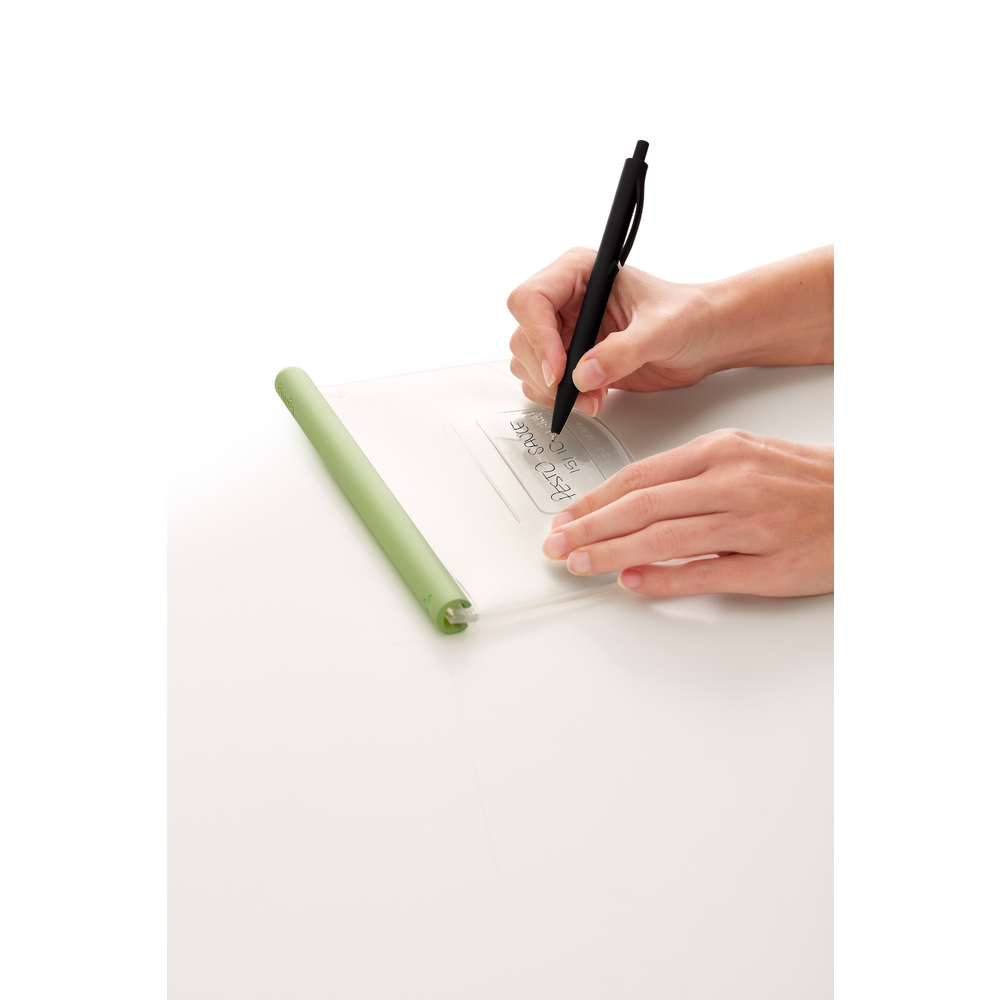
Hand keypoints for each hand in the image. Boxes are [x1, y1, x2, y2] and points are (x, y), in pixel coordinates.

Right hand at [506, 246, 834, 417]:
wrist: (707, 338)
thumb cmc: (691, 316)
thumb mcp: (661, 330)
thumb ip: (622, 351)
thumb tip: (583, 375)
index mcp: (579, 273)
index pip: (530, 300)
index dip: (539, 338)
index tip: (559, 372)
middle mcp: (565, 300)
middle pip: (524, 337)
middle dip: (547, 373)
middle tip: (577, 394)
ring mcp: (565, 331)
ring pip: (528, 363)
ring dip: (553, 390)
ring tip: (593, 398)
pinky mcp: (572, 359)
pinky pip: (544, 383)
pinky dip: (563, 399)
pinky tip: (593, 399)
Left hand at [541, 429, 833, 596]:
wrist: (864, 505)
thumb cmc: (808, 482)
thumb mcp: (746, 457)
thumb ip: (690, 478)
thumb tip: (634, 505)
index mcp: (721, 451)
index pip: (639, 476)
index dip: (594, 500)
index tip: (566, 516)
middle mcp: (731, 482)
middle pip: (640, 507)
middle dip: (588, 527)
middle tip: (555, 545)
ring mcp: (751, 524)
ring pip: (663, 538)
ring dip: (612, 553)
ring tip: (579, 564)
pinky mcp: (770, 565)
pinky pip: (705, 573)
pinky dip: (663, 578)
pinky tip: (634, 583)